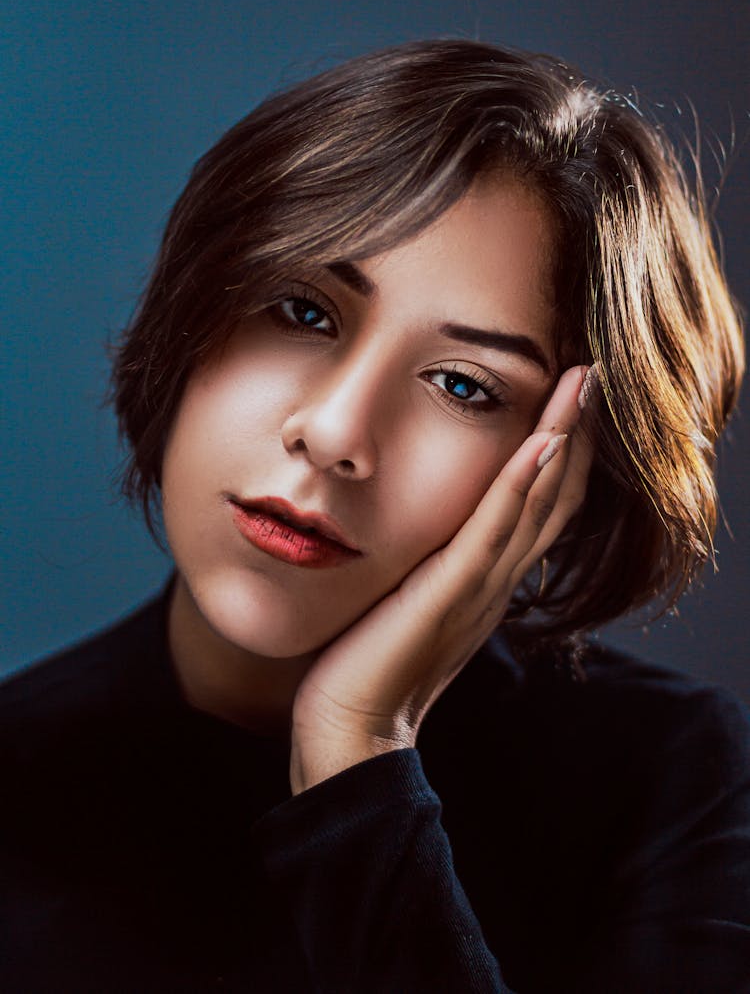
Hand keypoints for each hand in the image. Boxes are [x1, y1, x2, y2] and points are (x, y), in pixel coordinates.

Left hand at [289, 364, 595, 793]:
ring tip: (580, 382)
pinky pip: (496, 529)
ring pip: (538, 502)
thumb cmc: (367, 661)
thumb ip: (427, 565)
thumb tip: (418, 526)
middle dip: (576, 429)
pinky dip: (522, 483)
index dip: (563, 448)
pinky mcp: (452, 593)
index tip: (569, 395)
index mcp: (487, 578)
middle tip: (590, 371)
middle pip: (556, 494)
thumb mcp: (407, 596)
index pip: (540, 503)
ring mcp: (480, 587)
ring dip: (563, 437)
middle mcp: (497, 579)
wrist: (350, 729)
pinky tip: (542, 440)